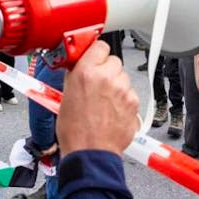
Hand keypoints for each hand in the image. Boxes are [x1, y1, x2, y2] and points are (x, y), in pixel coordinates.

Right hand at [57, 41, 138, 156]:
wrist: (90, 152)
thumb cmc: (75, 130)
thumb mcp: (66, 96)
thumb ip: (77, 75)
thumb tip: (81, 65)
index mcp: (86, 72)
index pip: (100, 46)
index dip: (96, 54)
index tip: (94, 59)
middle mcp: (107, 77)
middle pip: (113, 61)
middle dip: (106, 70)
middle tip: (97, 84)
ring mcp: (123, 89)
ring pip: (123, 77)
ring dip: (116, 85)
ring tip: (104, 102)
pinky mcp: (133, 102)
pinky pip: (130, 93)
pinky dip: (123, 99)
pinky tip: (112, 110)